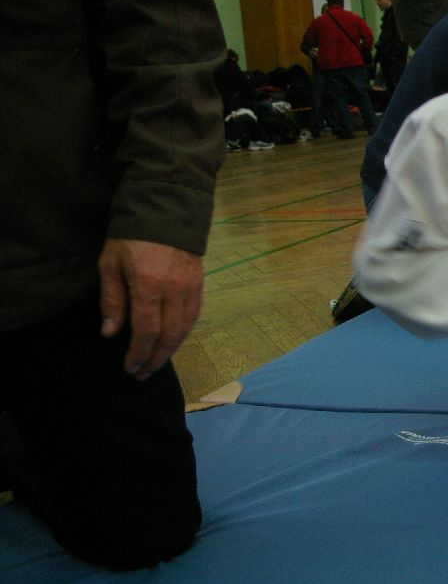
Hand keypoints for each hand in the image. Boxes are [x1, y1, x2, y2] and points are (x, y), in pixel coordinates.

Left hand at [98, 238, 203, 379]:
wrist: (166, 210)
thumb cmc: (131, 237)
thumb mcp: (110, 263)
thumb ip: (112, 299)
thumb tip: (111, 333)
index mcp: (149, 285)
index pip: (147, 330)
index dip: (138, 353)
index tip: (129, 367)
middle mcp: (174, 290)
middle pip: (169, 335)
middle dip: (155, 358)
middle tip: (143, 373)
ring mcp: (191, 288)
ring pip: (185, 329)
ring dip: (171, 350)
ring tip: (156, 362)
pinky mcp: (200, 284)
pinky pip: (194, 316)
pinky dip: (183, 333)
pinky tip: (172, 341)